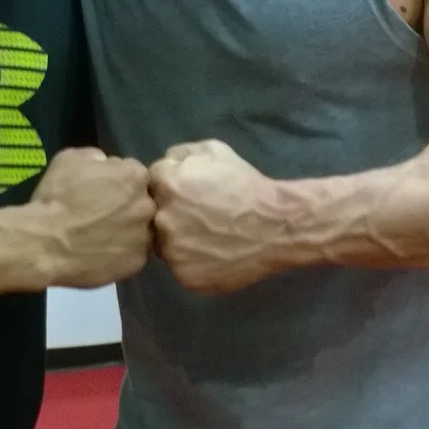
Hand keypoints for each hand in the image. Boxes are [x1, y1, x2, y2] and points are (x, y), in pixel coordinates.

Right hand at [26, 147, 153, 288]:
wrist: (45, 244)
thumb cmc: (56, 199)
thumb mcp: (70, 159)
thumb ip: (97, 157)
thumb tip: (106, 164)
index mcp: (134, 177)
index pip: (135, 174)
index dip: (117, 181)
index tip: (101, 190)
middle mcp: (147, 206)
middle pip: (141, 202)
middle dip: (126, 205)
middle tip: (101, 214)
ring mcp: (144, 237)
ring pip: (139, 230)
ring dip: (125, 230)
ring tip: (99, 236)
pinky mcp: (136, 263)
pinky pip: (132, 254)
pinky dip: (120, 253)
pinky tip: (100, 253)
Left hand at [147, 139, 295, 293]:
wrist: (276, 226)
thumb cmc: (246, 185)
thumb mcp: (214, 151)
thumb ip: (181, 154)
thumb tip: (165, 164)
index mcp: (166, 184)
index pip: (152, 186)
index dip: (171, 189)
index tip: (191, 195)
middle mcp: (163, 219)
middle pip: (154, 218)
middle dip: (172, 215)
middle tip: (199, 218)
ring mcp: (173, 252)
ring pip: (165, 246)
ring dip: (180, 242)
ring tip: (208, 237)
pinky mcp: (186, 277)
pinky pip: (182, 269)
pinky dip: (194, 264)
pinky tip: (214, 254)